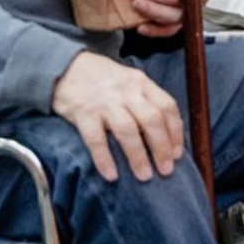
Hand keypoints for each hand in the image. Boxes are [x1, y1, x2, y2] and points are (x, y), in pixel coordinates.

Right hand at [50, 49, 186, 179]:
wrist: (66, 66)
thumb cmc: (103, 79)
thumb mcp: (129, 80)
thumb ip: (146, 100)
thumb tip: (166, 134)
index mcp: (140, 82)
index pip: (167, 106)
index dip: (175, 132)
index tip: (177, 153)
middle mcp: (126, 91)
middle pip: (151, 120)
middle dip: (162, 148)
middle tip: (166, 170)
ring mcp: (104, 102)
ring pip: (128, 130)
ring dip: (138, 156)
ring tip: (145, 176)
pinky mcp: (83, 112)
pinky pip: (96, 139)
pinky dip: (105, 159)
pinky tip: (111, 175)